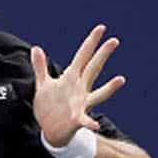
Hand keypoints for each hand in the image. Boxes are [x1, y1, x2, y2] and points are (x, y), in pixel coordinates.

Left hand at [31, 24, 126, 146]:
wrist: (51, 130)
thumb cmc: (50, 106)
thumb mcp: (43, 84)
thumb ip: (40, 67)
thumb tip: (36, 48)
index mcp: (71, 79)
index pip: (82, 57)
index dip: (90, 42)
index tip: (101, 28)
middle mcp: (80, 89)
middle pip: (93, 69)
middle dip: (102, 55)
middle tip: (114, 40)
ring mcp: (81, 104)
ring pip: (98, 94)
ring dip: (109, 88)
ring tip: (121, 80)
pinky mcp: (76, 119)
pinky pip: (85, 120)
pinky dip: (89, 122)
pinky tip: (94, 125)